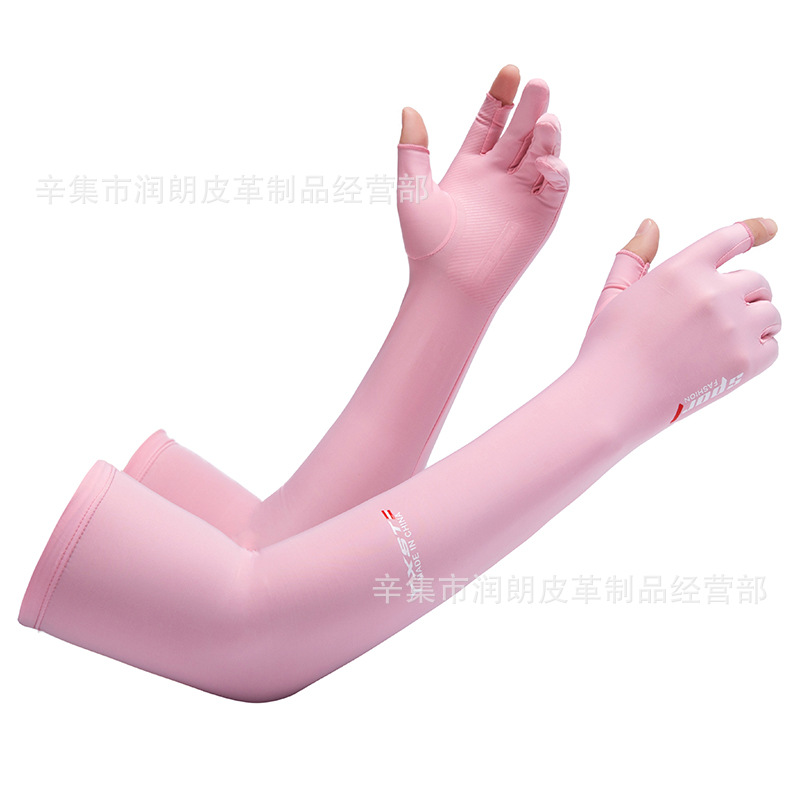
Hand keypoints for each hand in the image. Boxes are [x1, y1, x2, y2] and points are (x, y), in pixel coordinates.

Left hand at [396, 66, 568, 308]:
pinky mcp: (540, 217)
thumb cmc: (427, 246)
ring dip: (548, 135)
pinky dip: (557, 173)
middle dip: (530, 107)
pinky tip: (549, 162)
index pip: (491, 121)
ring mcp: (522, 195)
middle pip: (521, 130)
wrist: (448, 288)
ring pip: (542, 154)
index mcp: (471, 166)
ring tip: (546, 119)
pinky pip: (555, 188)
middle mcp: (499, 176)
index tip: (510, 70)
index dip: (501, 96)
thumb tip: (408, 109)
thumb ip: (413, 151)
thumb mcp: (413, 192)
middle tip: (537, 83)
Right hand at [579, 217, 779, 429]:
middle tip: (714, 321)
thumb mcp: (614, 295)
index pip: (732, 237)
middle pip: (756, 280)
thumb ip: (635, 257)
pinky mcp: (745, 361)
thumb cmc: (608, 349)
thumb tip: (650, 224)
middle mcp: (713, 292)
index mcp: (681, 270)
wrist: (612, 399)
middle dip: (742, 295)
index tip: (771, 228)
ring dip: (755, 322)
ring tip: (723, 341)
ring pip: (769, 312)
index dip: (755, 229)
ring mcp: (733, 327)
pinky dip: (759, 350)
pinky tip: (728, 359)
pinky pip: (773, 346)